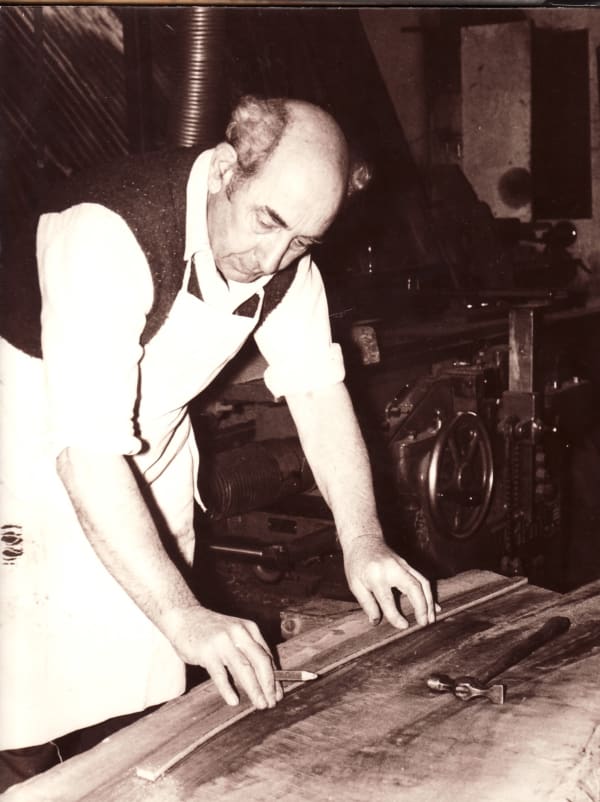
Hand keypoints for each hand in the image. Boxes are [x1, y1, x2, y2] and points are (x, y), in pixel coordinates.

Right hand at [162, 606, 282, 708]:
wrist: (184, 617)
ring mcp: (223, 642)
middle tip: (272, 702)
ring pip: (244, 668)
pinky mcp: (207, 652)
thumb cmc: (211, 630)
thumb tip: (265, 677)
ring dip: (254, 689)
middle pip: (260, 662)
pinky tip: (233, 701)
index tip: (278, 694)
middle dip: (268, 685)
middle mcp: (239, 633)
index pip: (267, 656)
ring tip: (260, 704)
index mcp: (249, 629)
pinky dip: (227, 689)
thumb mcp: (235, 633)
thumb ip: (248, 650)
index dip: (274, 677)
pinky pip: (220, 674)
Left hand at [342, 534, 436, 628]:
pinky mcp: (408, 565)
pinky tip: (433, 606)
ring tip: (432, 618)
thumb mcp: (355, 584)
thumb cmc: (356, 563)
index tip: (403, 626)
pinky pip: (422, 579)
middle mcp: (392, 569)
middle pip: (413, 587)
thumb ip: (366, 603)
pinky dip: (429, 593)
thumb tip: (376, 621)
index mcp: (376, 575)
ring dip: (429, 601)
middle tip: (425, 624)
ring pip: (422, 582)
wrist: (363, 539)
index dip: (396, 615)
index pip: (387, 599)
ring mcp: (402, 565)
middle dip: (422, 606)